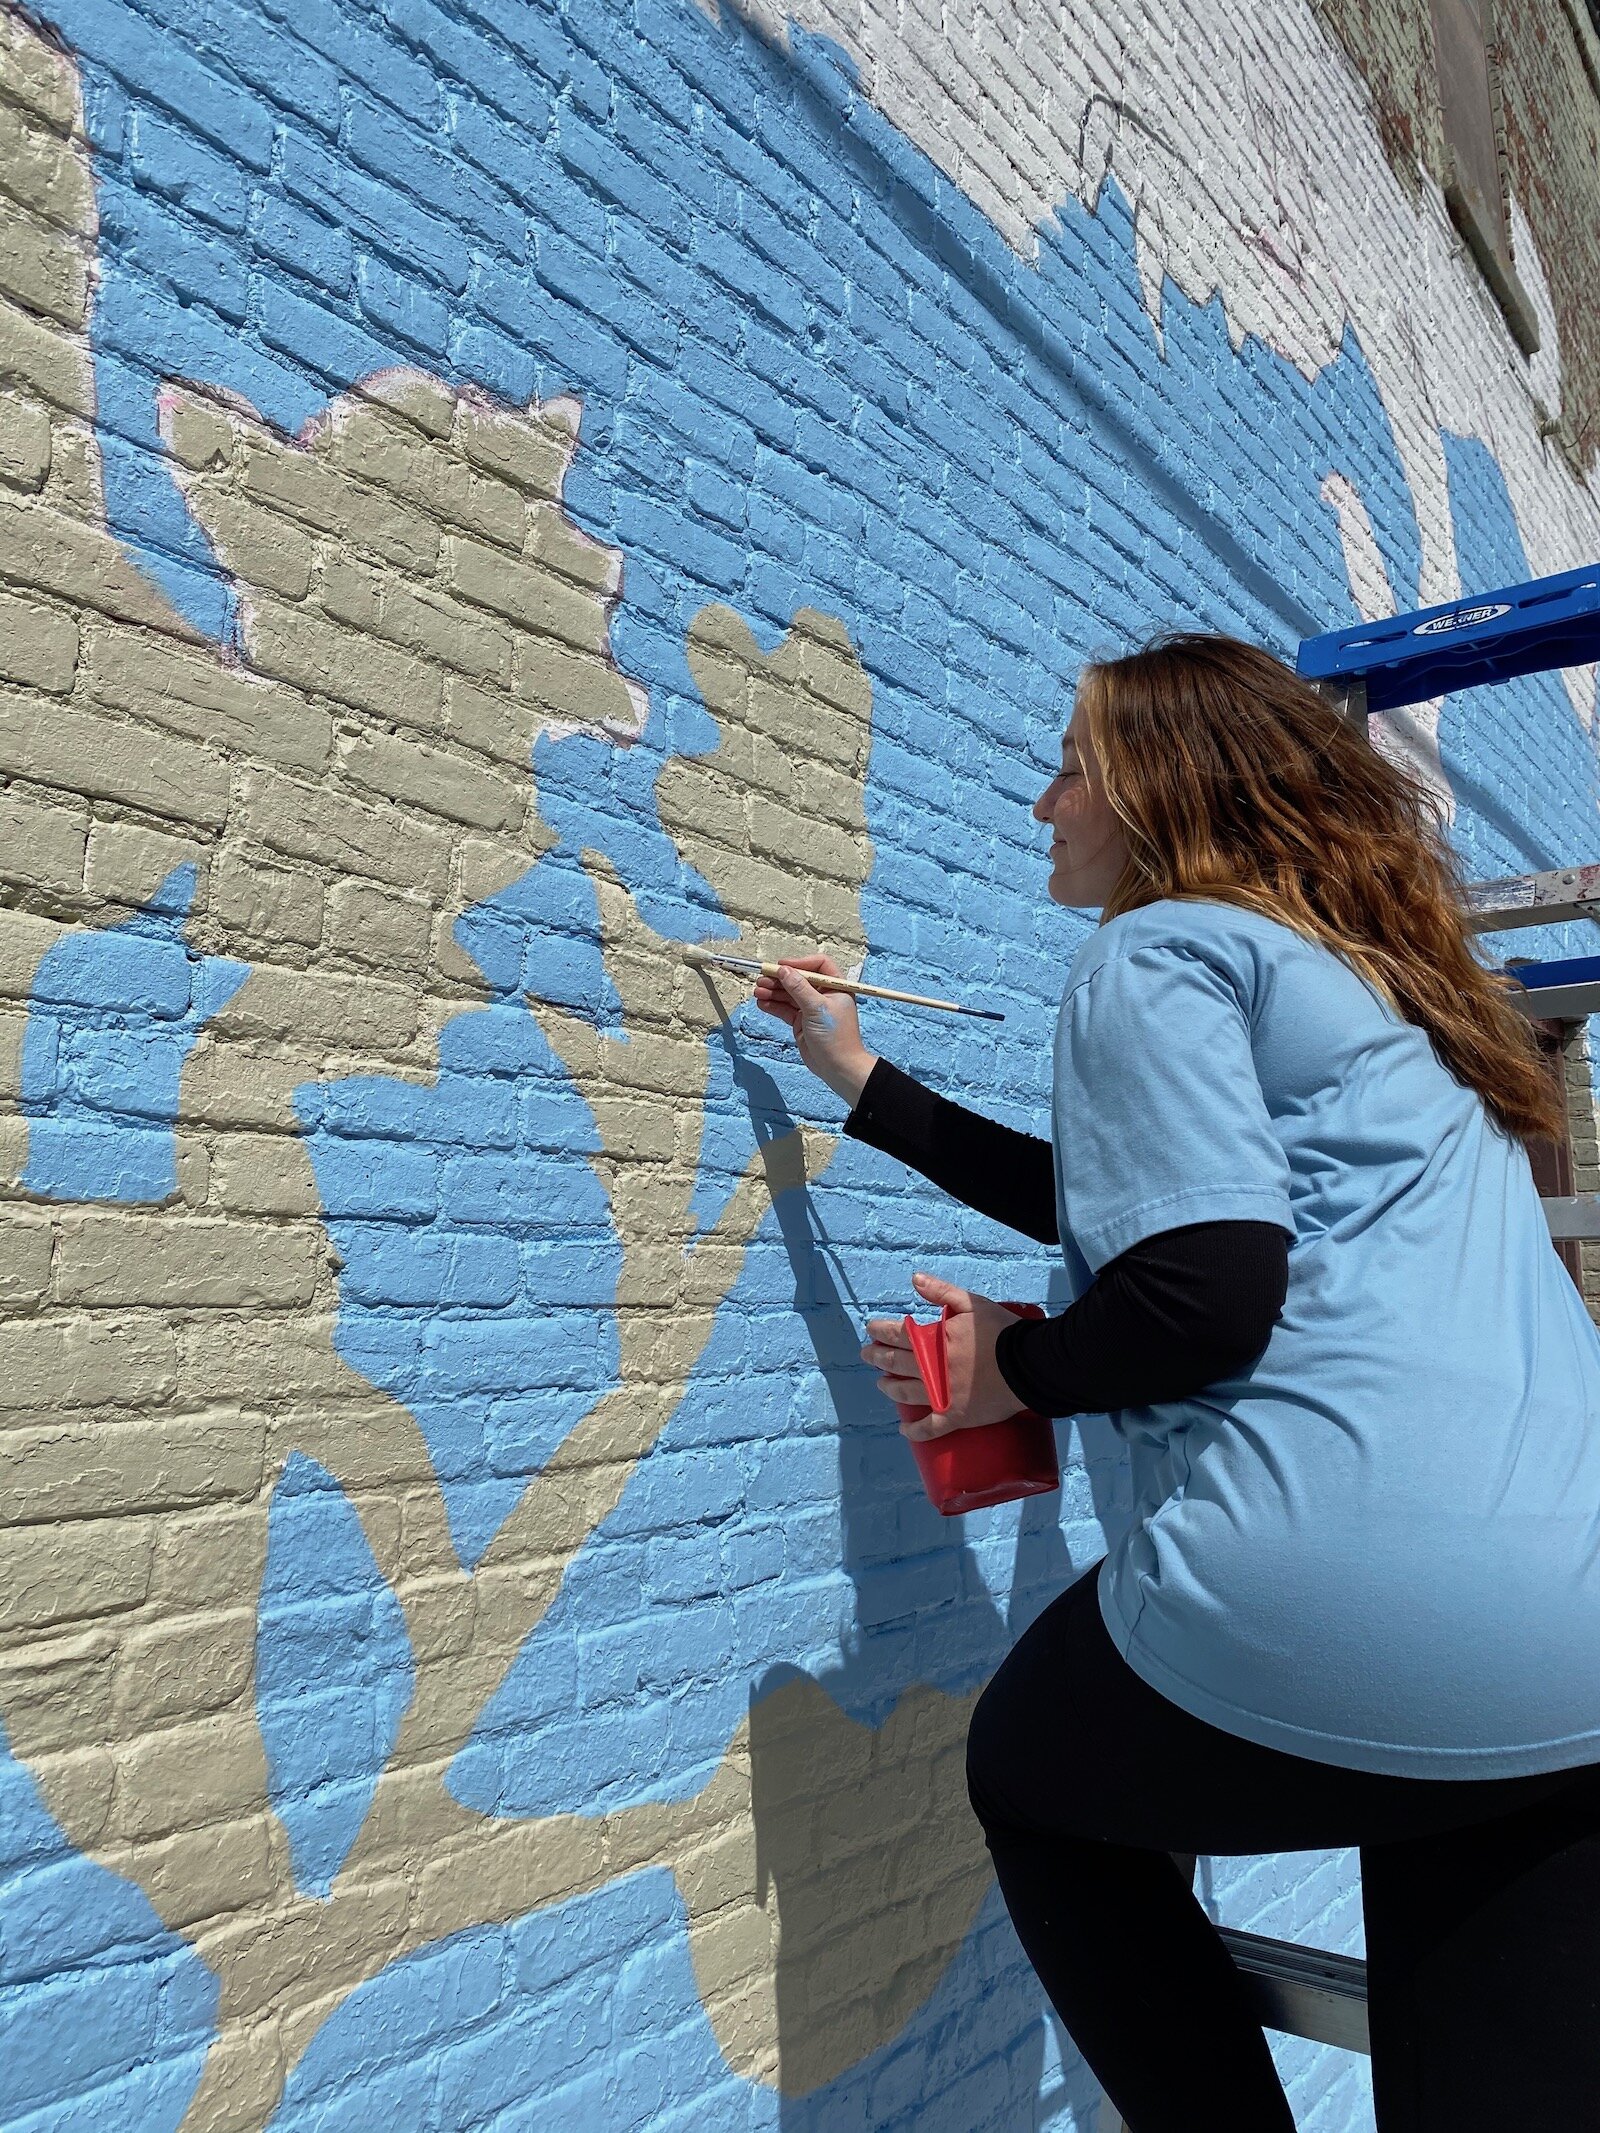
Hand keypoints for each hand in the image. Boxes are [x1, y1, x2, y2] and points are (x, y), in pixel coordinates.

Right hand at [753, 954, 877, 1104]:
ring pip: (789, 995)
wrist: (838, 1067)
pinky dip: (773, 1006)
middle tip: (762, 979)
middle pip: (798, 980)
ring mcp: (811, 1009)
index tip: (782, 966)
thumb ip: (799, 988)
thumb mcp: (817, 1008)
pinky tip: (762, 1003)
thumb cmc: (835, 1036)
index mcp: (835, 987)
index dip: (800, 963)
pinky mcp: (801, 1022)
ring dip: (773, 992)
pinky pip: (785, 1010)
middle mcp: (823, 995)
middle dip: (780, 979)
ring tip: (757, 992)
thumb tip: (784, 970)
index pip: (818, 965)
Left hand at [861, 1270, 1021, 1440]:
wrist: (1029, 1365)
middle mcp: (930, 1369)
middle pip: (894, 1363)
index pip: (896, 1334)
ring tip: (882, 1384)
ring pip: (905, 1394)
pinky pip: (929, 1428)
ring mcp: (941, 1395)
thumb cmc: (1003, 1331)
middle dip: (877, 1357)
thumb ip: (942, 1291)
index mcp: (933, 1340)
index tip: (871, 1330)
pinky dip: (914, 1431)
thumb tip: (914, 1279)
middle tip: (868, 1355)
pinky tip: (904, 1430)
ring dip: (889, 1388)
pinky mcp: (955, 1417)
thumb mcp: (972, 1303)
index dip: (880, 1331)